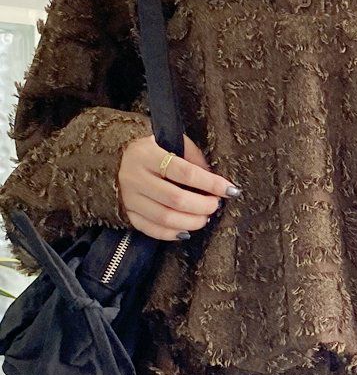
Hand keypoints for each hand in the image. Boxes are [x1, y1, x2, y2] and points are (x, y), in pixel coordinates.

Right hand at [117, 133, 240, 240]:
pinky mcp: (126, 214)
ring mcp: (129, 198)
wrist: (110, 159)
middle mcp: (135, 177)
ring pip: (164, 217)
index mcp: (147, 154)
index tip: (229, 189)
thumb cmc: (150, 149)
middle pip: (175, 198)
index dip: (210, 183)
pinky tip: (186, 230)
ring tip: (205, 217)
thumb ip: (192, 155)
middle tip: (216, 205)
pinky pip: (150, 229)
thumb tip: (213, 177)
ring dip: (191, 221)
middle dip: (203, 205)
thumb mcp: (169, 141)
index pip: (185, 171)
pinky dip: (172, 234)